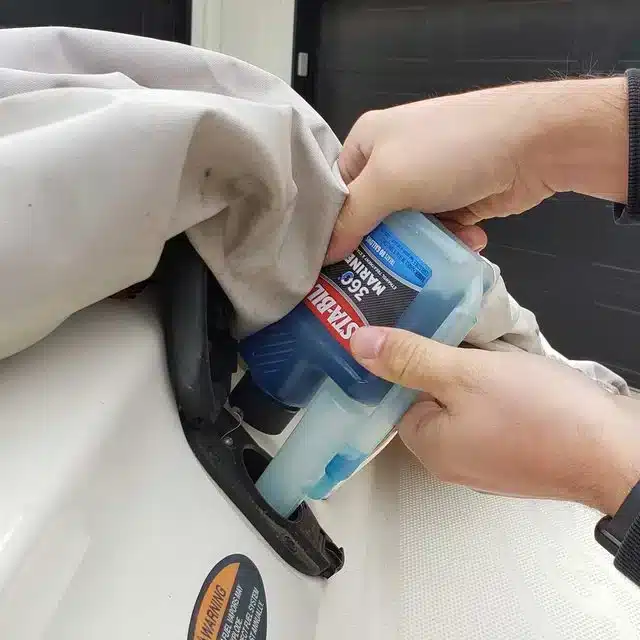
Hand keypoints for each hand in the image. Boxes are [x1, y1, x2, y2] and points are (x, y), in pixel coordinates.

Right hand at [327, 77, 627, 262]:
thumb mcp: (389, 180)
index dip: (334, 230)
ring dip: (419, 247)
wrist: (535, 142)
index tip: (333, 267)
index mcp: (366, 142)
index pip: (336, 194)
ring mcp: (426, 181)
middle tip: (376, 278)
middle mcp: (392, 161)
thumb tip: (325, 254)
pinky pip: (437, 231)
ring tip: (428, 262)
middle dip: (380, 244)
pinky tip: (464, 240)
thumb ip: (352, 219)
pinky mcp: (455, 200)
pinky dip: (447, 240)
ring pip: (405, 230)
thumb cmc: (450, 150)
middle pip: (370, 217)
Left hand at [350, 326, 639, 514]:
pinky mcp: (517, 446)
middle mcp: (453, 458)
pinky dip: (494, 383)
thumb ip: (410, 358)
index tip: (406, 324)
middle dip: (437, 359)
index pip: (393, 397)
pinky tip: (505, 360)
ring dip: (469, 368)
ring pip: (462, 399)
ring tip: (478, 336)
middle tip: (448, 322)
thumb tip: (357, 344)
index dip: (399, 359)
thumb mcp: (465, 375)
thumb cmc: (540, 415)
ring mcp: (487, 455)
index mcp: (429, 446)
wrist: (620, 452)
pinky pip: (491, 408)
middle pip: (428, 396)